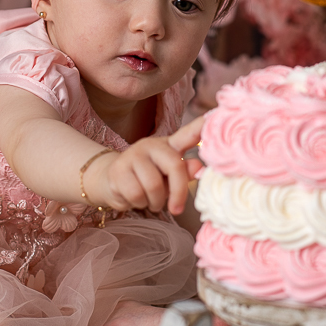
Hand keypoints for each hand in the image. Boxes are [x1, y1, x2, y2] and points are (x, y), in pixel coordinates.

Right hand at [88, 116, 204, 214]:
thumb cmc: (148, 180)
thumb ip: (184, 172)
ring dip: (155, 202)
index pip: (187, 134)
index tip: (212, 115)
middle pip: (174, 167)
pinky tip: (135, 199)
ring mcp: (132, 156)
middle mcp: (150, 145)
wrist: (112, 182)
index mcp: (168, 145)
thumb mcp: (169, 178)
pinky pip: (136, 194)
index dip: (199, 127)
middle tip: (176, 209)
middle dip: (178, 193)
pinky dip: (139, 204)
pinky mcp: (117, 170)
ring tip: (151, 201)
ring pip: (153, 186)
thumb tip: (199, 167)